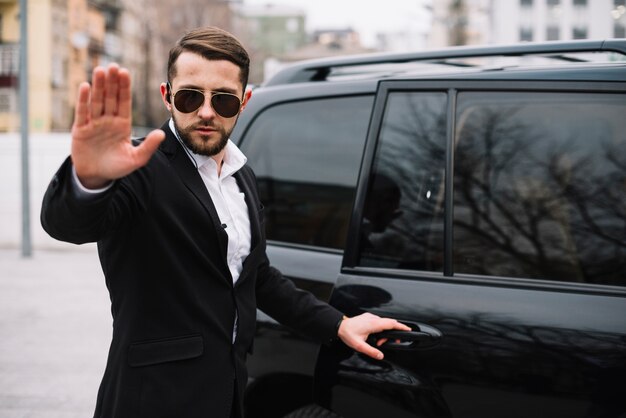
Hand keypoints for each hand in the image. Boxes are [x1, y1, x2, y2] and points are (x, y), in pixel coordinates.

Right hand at [71, 64, 164, 188]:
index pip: (124, 102)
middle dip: (112, 82)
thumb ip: (148, 147)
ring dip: (98, 86)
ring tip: (100, 70)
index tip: (125, 72)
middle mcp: (109, 120)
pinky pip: (82, 112)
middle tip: (113, 66)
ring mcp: (94, 123)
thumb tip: (161, 134)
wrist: (97, 176)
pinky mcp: (81, 129)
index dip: (124, 87)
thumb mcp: (136, 159)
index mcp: (123, 124)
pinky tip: (85, 86)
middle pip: (110, 97)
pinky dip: (83, 99)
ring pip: (97, 101)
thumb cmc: (117, 167)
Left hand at [337, 312, 410, 359]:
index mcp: (373, 324)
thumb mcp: (359, 346)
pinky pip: (379, 322)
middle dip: (393, 333)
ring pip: (384, 323)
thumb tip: (380, 356)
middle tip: (392, 342)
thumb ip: (371, 351)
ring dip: (385, 332)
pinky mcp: (368, 317)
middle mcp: (373, 318)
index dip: (401, 327)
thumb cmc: (348, 334)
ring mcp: (370, 317)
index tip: (408, 329)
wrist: (339, 326)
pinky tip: (376, 336)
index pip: (391, 324)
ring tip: (379, 342)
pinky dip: (381, 329)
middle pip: (389, 323)